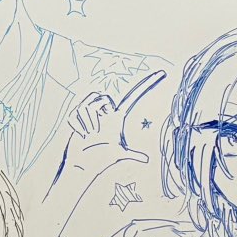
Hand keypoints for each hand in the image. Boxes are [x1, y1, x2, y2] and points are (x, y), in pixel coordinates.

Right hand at [53, 69, 167, 181]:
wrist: (83, 164)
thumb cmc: (101, 158)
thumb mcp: (119, 154)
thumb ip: (132, 155)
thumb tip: (146, 160)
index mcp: (118, 116)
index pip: (134, 96)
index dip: (147, 84)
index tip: (161, 73)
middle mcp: (105, 112)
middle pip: (102, 97)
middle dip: (98, 112)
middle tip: (96, 131)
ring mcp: (89, 113)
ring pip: (87, 104)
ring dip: (87, 122)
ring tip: (89, 134)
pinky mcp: (75, 117)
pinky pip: (74, 113)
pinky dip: (77, 126)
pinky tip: (81, 134)